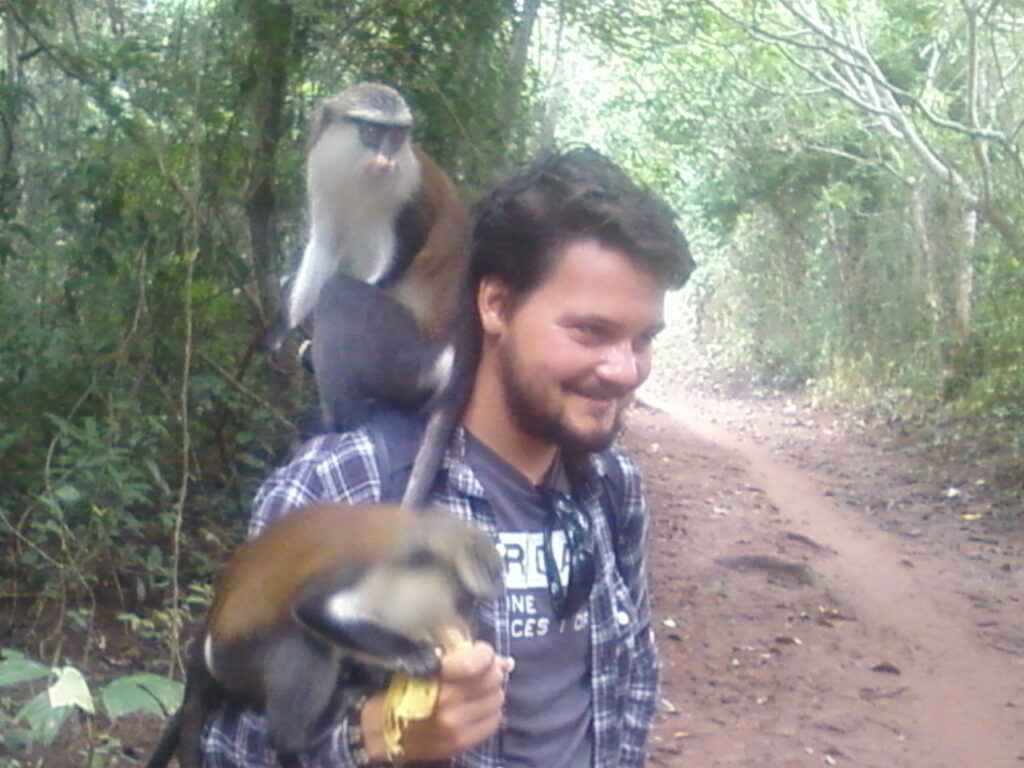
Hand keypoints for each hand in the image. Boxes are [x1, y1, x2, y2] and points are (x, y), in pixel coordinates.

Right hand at [361, 641, 512, 761]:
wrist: (378, 731)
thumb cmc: (400, 690)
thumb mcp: (421, 665)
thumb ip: (459, 659)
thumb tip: (501, 660)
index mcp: (434, 676)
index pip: (478, 661)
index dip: (485, 653)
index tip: (481, 652)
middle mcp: (447, 702)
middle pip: (492, 680)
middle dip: (490, 672)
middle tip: (481, 672)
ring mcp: (455, 726)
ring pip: (496, 701)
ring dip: (490, 693)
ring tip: (477, 692)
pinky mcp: (459, 743)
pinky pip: (493, 723)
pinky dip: (489, 713)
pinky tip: (477, 709)